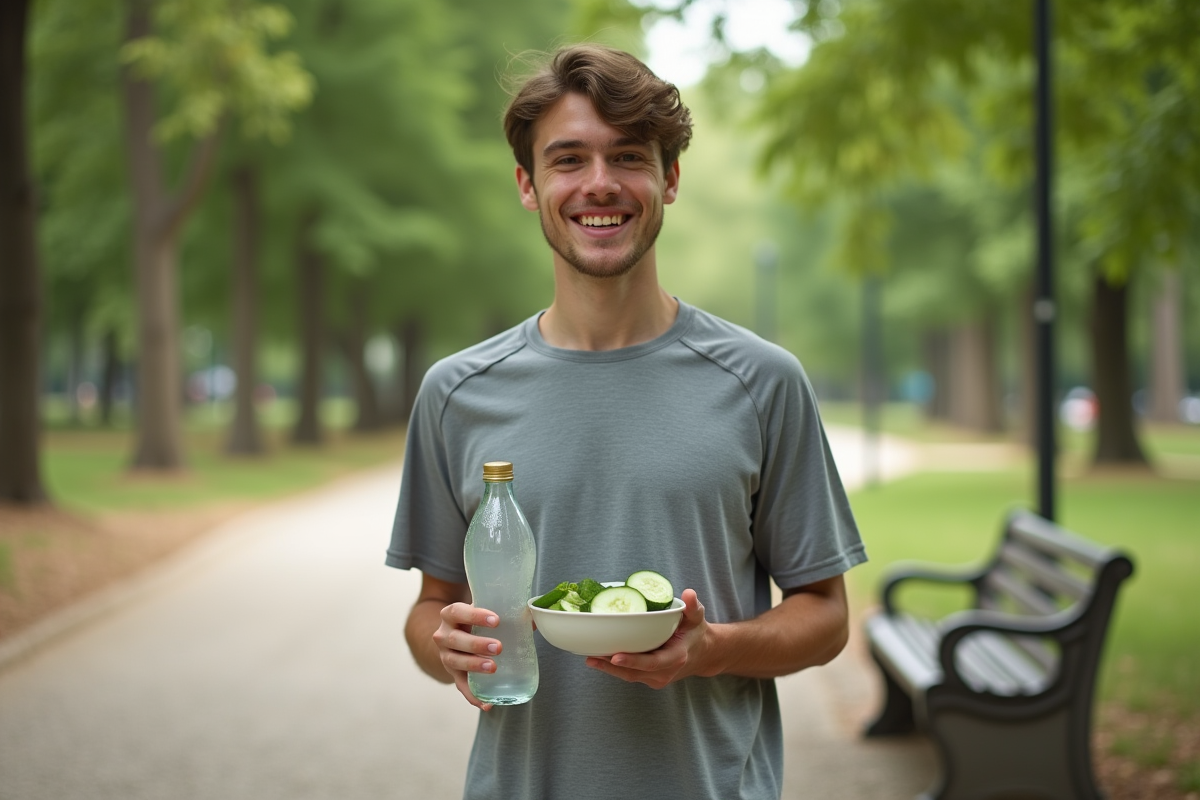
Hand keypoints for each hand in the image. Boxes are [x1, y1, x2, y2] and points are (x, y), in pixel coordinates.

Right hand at [431, 601, 501, 709]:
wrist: (457, 635)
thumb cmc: (476, 621)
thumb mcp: (485, 614)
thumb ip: (507, 614)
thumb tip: (534, 620)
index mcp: (451, 615)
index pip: (457, 612)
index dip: (474, 616)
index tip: (496, 620)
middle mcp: (444, 635)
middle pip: (455, 639)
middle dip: (476, 644)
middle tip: (499, 647)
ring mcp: (446, 656)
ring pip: (455, 661)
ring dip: (474, 665)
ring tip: (493, 667)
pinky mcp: (453, 675)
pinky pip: (461, 687)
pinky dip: (473, 696)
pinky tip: (487, 704)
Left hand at [584, 588, 710, 688]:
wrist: (702, 654)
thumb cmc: (695, 633)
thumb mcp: (696, 617)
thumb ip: (693, 606)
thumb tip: (689, 594)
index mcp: (676, 657)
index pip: (652, 662)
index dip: (633, 661)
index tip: (614, 656)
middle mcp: (665, 672)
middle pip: (634, 672)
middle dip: (611, 666)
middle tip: (591, 655)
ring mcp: (656, 678)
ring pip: (628, 675)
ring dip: (608, 668)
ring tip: (590, 657)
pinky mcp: (649, 679)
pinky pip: (629, 675)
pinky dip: (613, 668)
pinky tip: (598, 659)